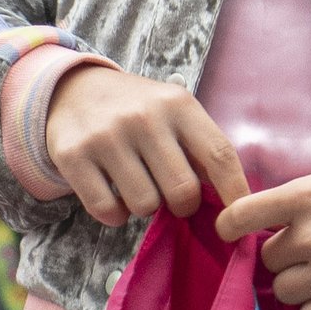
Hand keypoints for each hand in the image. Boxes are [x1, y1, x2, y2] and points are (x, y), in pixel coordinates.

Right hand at [44, 63, 246, 228]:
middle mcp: (144, 117)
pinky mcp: (73, 156)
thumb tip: (234, 203)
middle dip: (182, 205)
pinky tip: (113, 194)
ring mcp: (106, 136)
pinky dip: (115, 214)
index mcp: (178, 104)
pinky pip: (108, 211)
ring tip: (138, 185)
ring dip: (145, 207)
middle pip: (183, 191)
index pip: (220, 156)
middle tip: (172, 196)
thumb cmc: (138, 110)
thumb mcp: (175, 112)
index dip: (235, 194)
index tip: (237, 219)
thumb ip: (202, 149)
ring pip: (145, 205)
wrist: (73, 90)